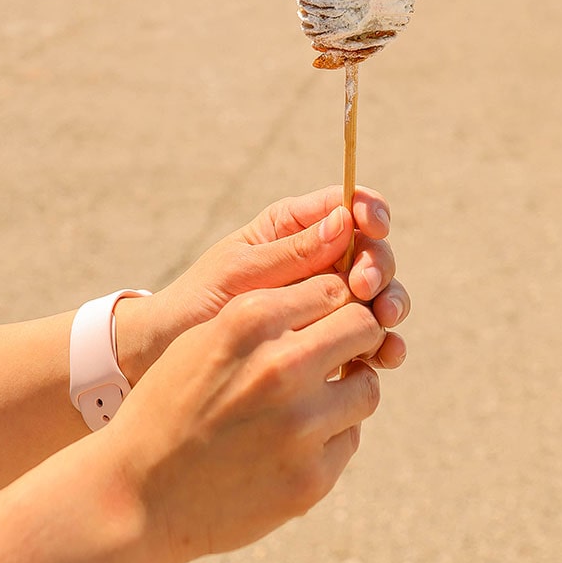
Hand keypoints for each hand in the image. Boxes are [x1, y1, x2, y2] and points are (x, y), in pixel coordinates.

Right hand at [111, 274, 384, 562]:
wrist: (137, 494)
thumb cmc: (172, 404)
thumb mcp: (207, 337)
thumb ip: (268, 312)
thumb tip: (335, 294)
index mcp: (251, 321)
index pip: (333, 288)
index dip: (335, 302)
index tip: (329, 317)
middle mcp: (280, 366)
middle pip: (363, 327)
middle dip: (356, 336)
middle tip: (340, 352)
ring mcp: (300, 427)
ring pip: (366, 387)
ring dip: (348, 389)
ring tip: (314, 400)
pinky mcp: (311, 479)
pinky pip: (349, 439)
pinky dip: (332, 436)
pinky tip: (295, 441)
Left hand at [119, 189, 408, 381]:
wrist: (171, 356)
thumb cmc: (200, 301)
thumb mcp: (242, 272)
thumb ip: (293, 252)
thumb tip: (346, 221)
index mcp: (294, 227)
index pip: (347, 206)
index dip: (370, 212)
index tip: (375, 227)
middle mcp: (319, 259)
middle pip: (371, 250)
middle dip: (379, 265)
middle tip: (367, 287)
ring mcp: (327, 300)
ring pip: (378, 293)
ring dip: (390, 303)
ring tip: (385, 320)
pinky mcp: (329, 340)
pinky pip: (367, 336)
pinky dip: (384, 342)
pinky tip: (387, 356)